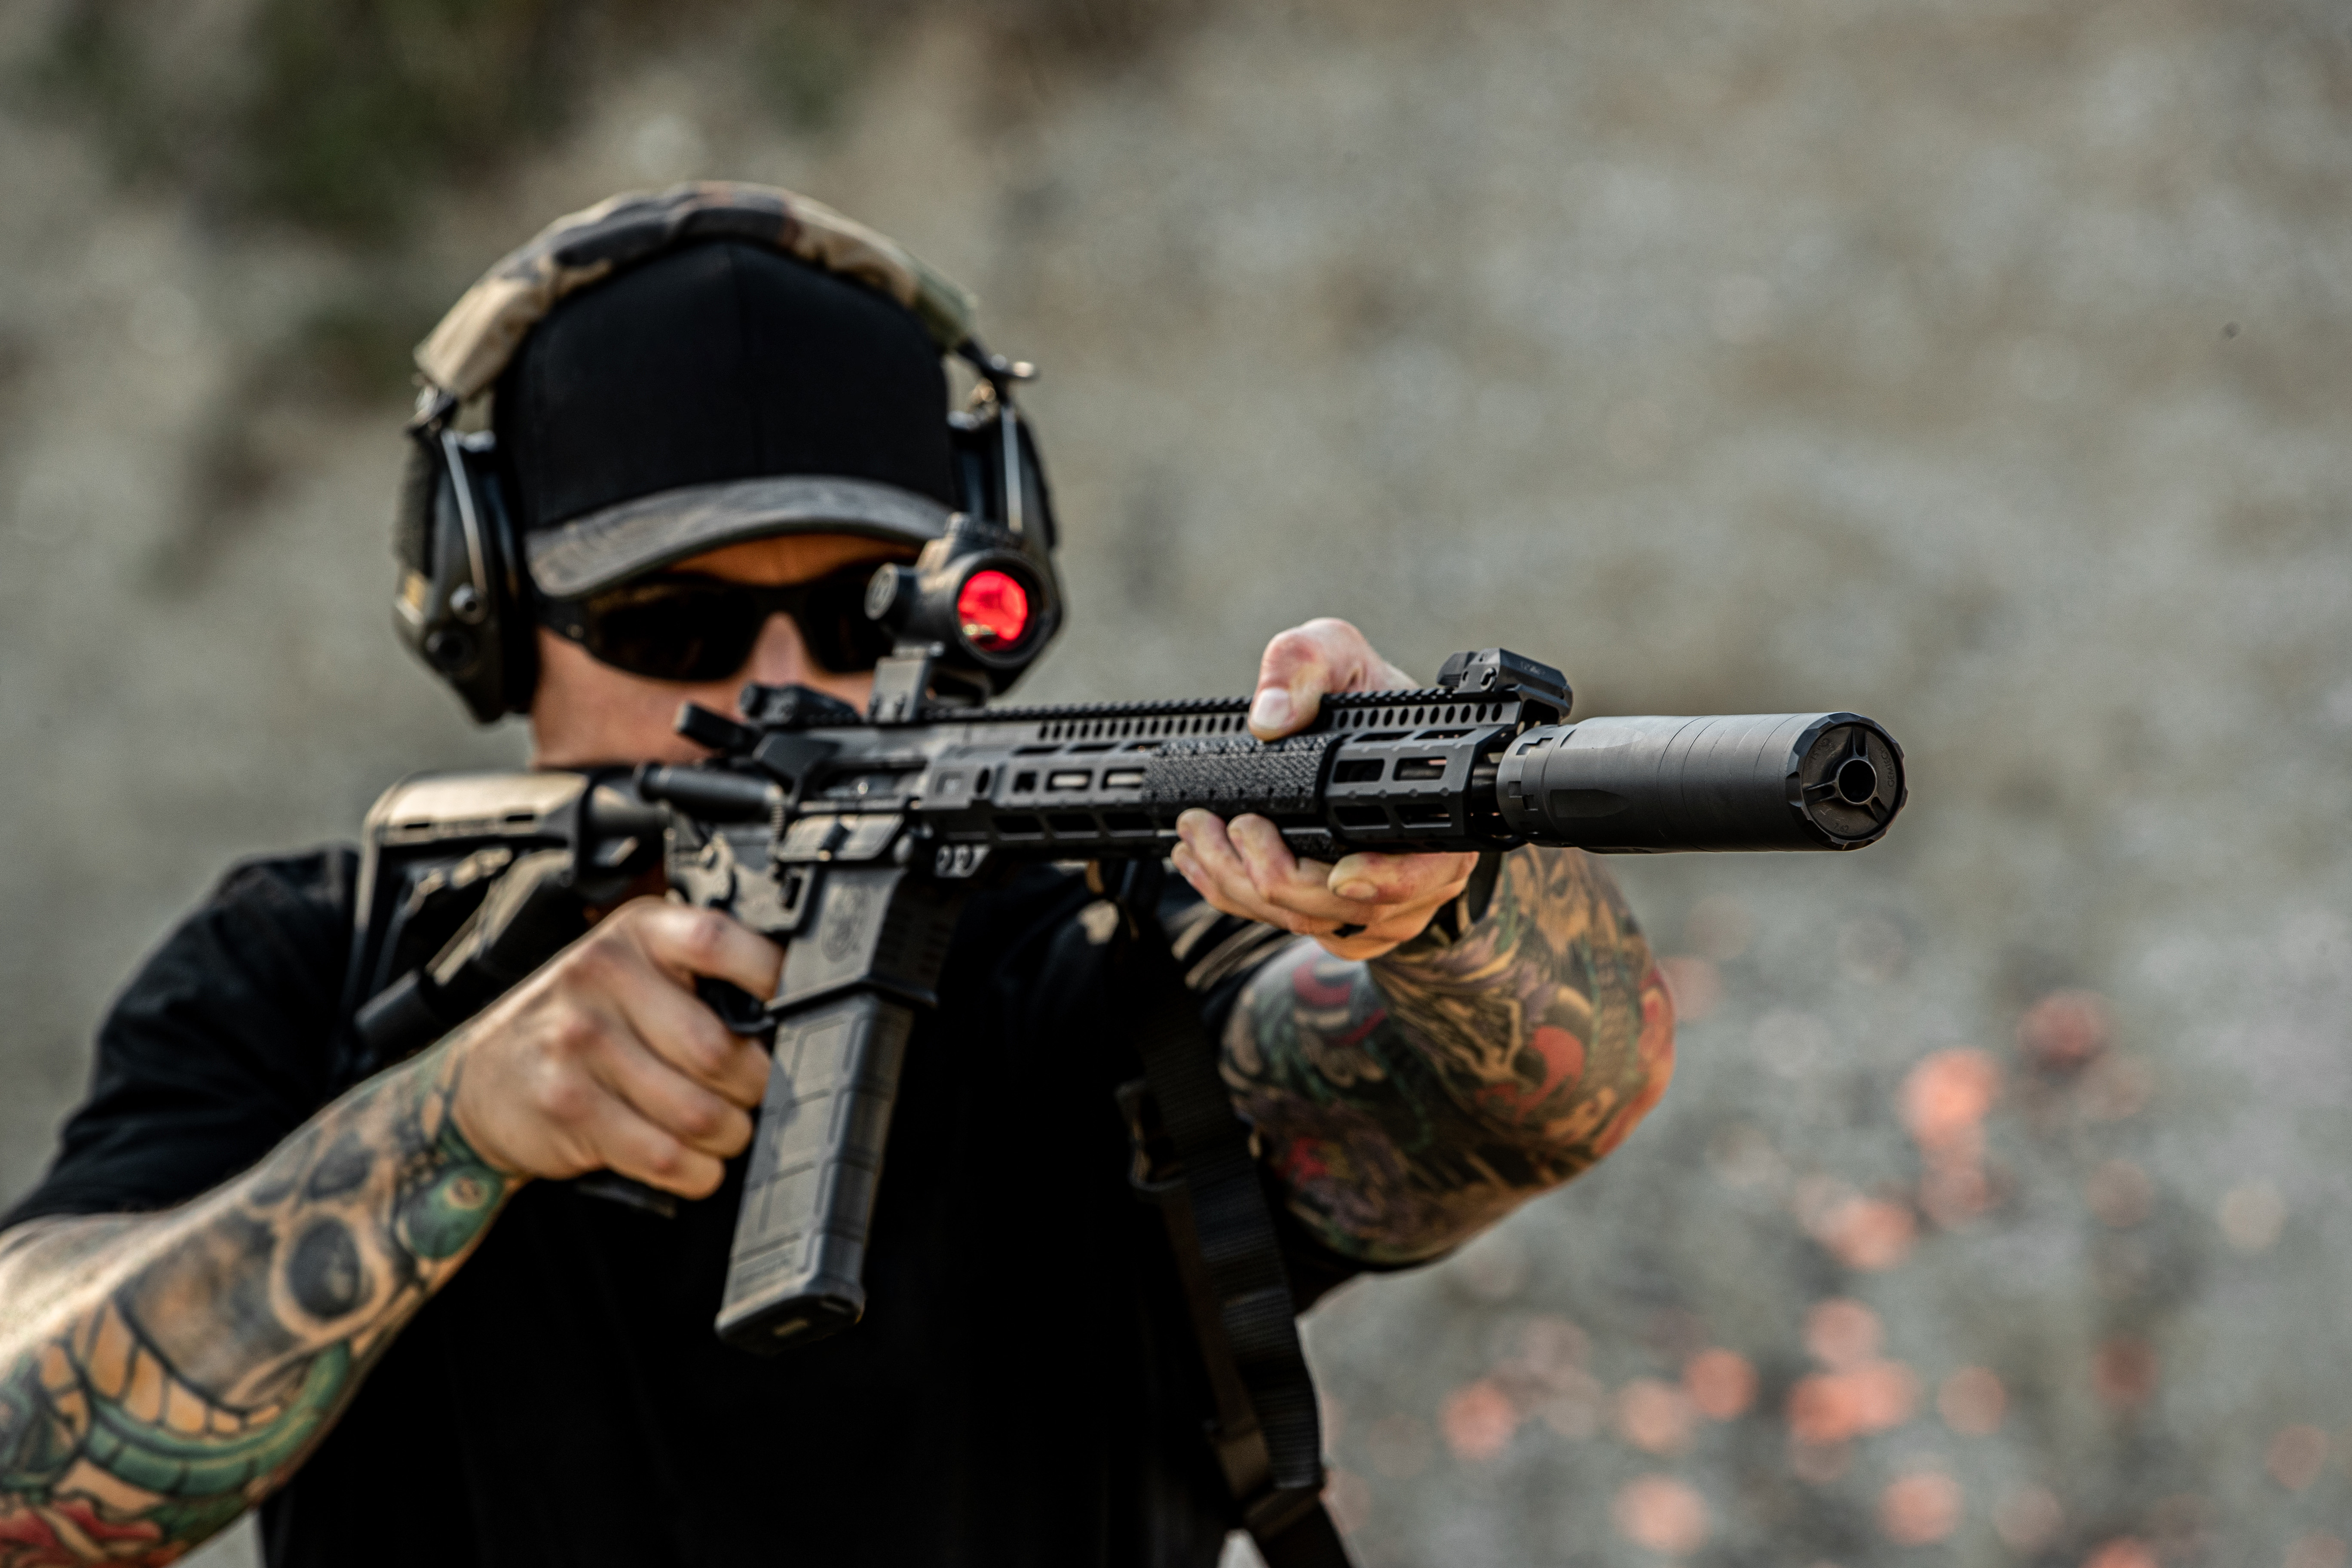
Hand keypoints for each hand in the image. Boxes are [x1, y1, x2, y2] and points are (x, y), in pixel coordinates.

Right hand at [446, 900, 781, 1197]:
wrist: (481, 1078)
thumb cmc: (581, 1021)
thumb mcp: (633, 968)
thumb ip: (699, 974)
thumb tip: (791, 1013)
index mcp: (638, 933)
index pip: (719, 942)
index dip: (771, 979)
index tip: (794, 1011)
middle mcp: (604, 979)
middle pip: (721, 1049)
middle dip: (757, 1086)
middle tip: (754, 1093)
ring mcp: (581, 1043)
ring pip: (701, 1112)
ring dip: (730, 1135)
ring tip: (725, 1130)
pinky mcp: (571, 1108)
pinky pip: (665, 1156)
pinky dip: (697, 1172)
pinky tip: (694, 1162)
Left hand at [1172, 618, 1478, 960]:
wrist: (1361, 737)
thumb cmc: (1362, 697)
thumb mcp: (1338, 654)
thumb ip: (1306, 666)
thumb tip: (1272, 718)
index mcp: (1436, 819)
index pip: (1420, 875)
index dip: (1381, 881)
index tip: (1338, 872)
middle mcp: (1416, 875)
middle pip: (1342, 907)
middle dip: (1271, 874)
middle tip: (1220, 825)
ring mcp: (1378, 907)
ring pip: (1305, 923)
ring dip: (1239, 885)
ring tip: (1194, 836)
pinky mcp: (1341, 922)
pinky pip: (1288, 929)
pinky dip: (1236, 899)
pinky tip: (1203, 865)